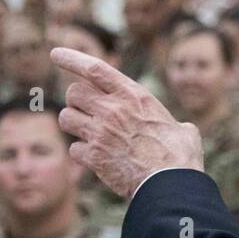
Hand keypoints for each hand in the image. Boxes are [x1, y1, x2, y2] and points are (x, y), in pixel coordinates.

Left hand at [51, 47, 203, 197]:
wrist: (170, 184)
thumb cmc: (181, 157)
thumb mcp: (182, 129)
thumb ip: (172, 123)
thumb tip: (183, 130)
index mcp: (134, 95)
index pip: (95, 68)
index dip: (72, 58)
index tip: (55, 53)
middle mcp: (112, 109)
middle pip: (74, 92)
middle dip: (76, 100)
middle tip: (86, 109)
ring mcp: (100, 132)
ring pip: (66, 118)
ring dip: (74, 124)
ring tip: (88, 133)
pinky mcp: (94, 156)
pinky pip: (74, 149)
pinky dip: (82, 154)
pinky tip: (97, 158)